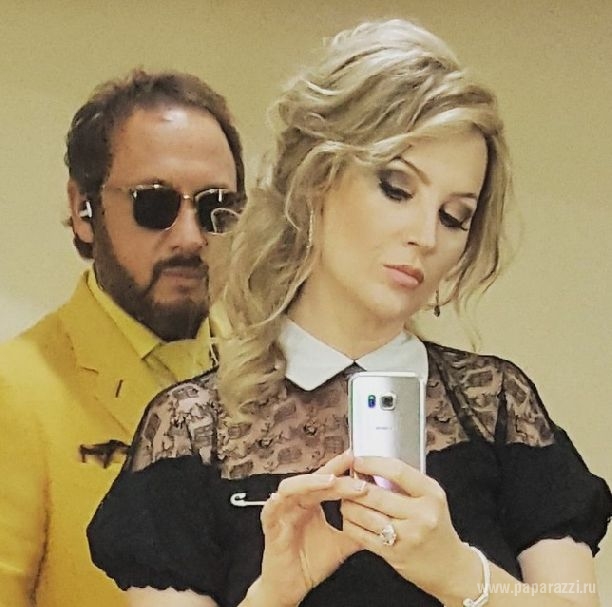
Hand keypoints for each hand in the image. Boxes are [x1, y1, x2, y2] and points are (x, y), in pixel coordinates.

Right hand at [252, 451, 366, 606]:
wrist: (291, 587)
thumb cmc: (310, 563)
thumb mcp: (341, 544)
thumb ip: (356, 529)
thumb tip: (380, 519)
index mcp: (312, 503)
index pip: (326, 481)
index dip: (340, 469)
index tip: (356, 460)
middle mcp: (297, 502)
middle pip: (313, 480)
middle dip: (332, 473)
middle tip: (351, 466)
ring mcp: (282, 511)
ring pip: (292, 488)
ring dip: (310, 482)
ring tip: (330, 481)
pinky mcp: (271, 525)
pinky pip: (271, 509)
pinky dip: (276, 501)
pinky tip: (282, 496)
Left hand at [340, 456, 471, 598]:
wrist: (450, 566)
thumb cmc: (436, 526)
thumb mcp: (431, 497)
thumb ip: (406, 482)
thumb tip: (371, 465)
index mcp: (431, 494)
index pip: (397, 471)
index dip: (373, 463)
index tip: (358, 460)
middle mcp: (421, 515)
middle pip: (376, 494)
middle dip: (353, 485)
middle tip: (343, 479)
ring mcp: (407, 536)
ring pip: (365, 515)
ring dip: (348, 504)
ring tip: (344, 498)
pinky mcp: (394, 554)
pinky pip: (362, 535)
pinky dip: (350, 523)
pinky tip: (349, 517)